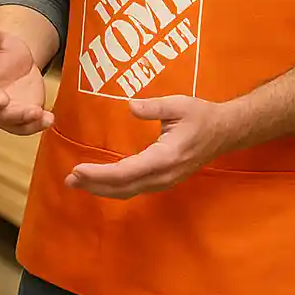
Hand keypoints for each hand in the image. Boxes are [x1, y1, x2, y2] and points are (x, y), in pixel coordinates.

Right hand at [0, 21, 53, 135]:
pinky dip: (39, 125)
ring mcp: (7, 113)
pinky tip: (50, 118)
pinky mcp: (23, 118)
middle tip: (31, 110)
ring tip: (43, 116)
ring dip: (28, 123)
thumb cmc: (6, 52)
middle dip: (14, 114)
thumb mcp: (1, 40)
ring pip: (14, 124)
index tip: (1, 100)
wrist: (21, 64)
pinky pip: (28, 126)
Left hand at [67, 95, 230, 198]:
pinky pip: (135, 187)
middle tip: (68, 179)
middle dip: (94, 184)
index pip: (126, 171)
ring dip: (102, 188)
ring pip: (129, 190)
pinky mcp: (164, 179)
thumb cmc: (200, 115)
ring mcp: (165, 180)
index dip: (100, 173)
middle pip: (123, 186)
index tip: (78, 169)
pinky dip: (115, 187)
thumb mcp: (178, 104)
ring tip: (78, 182)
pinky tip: (100, 182)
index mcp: (165, 157)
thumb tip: (130, 106)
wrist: (225, 131)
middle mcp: (163, 174)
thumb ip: (154, 106)